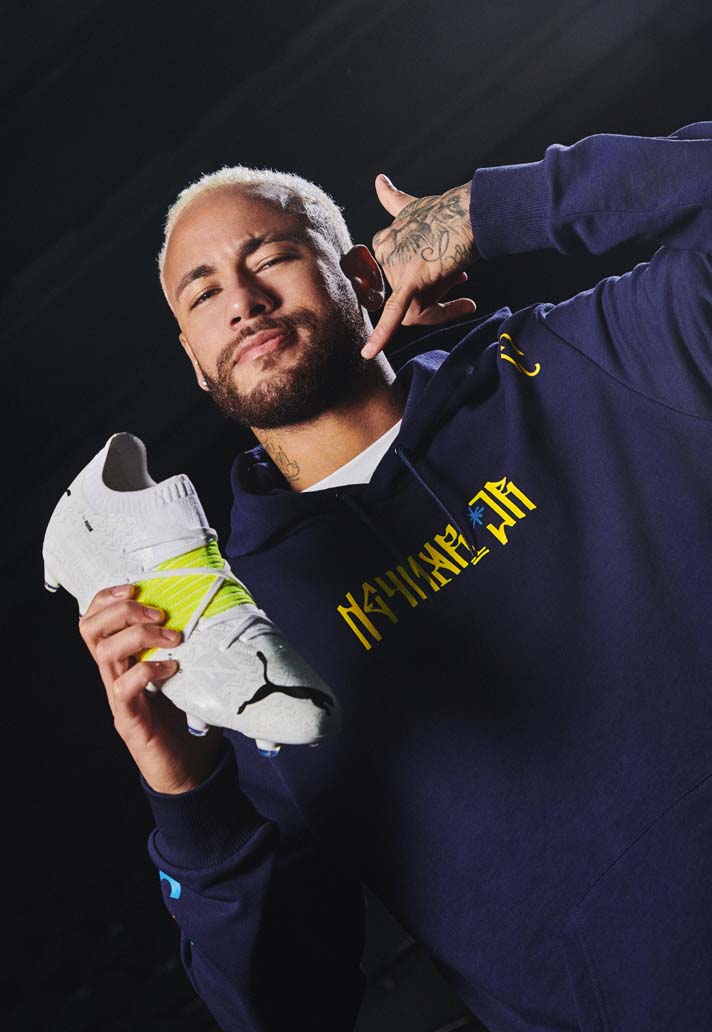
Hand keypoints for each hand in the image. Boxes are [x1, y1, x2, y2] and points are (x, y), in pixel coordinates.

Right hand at [78, 584, 222, 793]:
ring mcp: (118, 698)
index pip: (95, 619)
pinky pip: (124, 686)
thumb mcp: (189, 672)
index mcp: (124, 660)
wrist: (190, 770)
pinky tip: (173, 669)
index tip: (135, 587)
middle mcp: (114, 675)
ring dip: (139, 635)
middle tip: (159, 614)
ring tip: (173, 638)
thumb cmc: (190, 719)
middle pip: (90, 629)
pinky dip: (148, 669)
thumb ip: (191, 644)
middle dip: (121, 610)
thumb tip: (221, 608)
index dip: (107, 597)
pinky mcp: (130, 720)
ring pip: (104, 652)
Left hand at [362, 175, 478, 358]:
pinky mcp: (412, 279)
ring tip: (466, 296)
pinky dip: (380, 337)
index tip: (455, 280)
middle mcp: (384, 254)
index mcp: (383, 242)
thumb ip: (394, 200)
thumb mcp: (415, 207)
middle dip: (438, 297)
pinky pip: (395, 313)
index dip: (428, 287)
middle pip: (408, 299)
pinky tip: (367, 354)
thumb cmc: (450, 211)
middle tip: (463, 283)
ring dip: (443, 309)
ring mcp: (396, 267)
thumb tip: (379, 180)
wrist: (474, 211)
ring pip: (414, 311)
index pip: (398, 282)